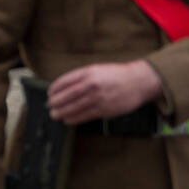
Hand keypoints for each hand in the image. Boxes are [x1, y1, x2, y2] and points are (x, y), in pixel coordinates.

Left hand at [47, 60, 163, 124]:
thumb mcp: (97, 69)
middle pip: (66, 96)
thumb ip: (81, 77)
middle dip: (54, 102)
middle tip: (49, 106)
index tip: (49, 93)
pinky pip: (84, 116)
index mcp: (88, 73)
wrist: (139, 81)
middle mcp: (92, 85)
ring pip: (73, 107)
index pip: (64, 82)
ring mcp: (98, 98)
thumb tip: (63, 88)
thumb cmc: (117, 75)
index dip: (54, 89)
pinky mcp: (104, 109)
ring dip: (61, 112)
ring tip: (55, 114)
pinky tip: (67, 119)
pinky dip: (73, 118)